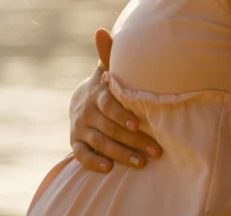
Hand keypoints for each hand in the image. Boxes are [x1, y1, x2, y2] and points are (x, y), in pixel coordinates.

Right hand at [67, 28, 163, 172]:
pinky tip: (109, 169)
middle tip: (155, 151)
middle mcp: (87, 113)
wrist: (80, 101)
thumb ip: (108, 55)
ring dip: (121, 154)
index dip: (121, 115)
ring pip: (100, 144)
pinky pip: (81, 155)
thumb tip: (103, 32)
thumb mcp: (106, 71)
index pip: (108, 106)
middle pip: (109, 129)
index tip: (138, 124)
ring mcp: (81, 129)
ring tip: (141, 163)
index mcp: (97, 95)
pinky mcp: (76, 142)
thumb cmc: (105, 86)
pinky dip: (93, 163)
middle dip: (133, 141)